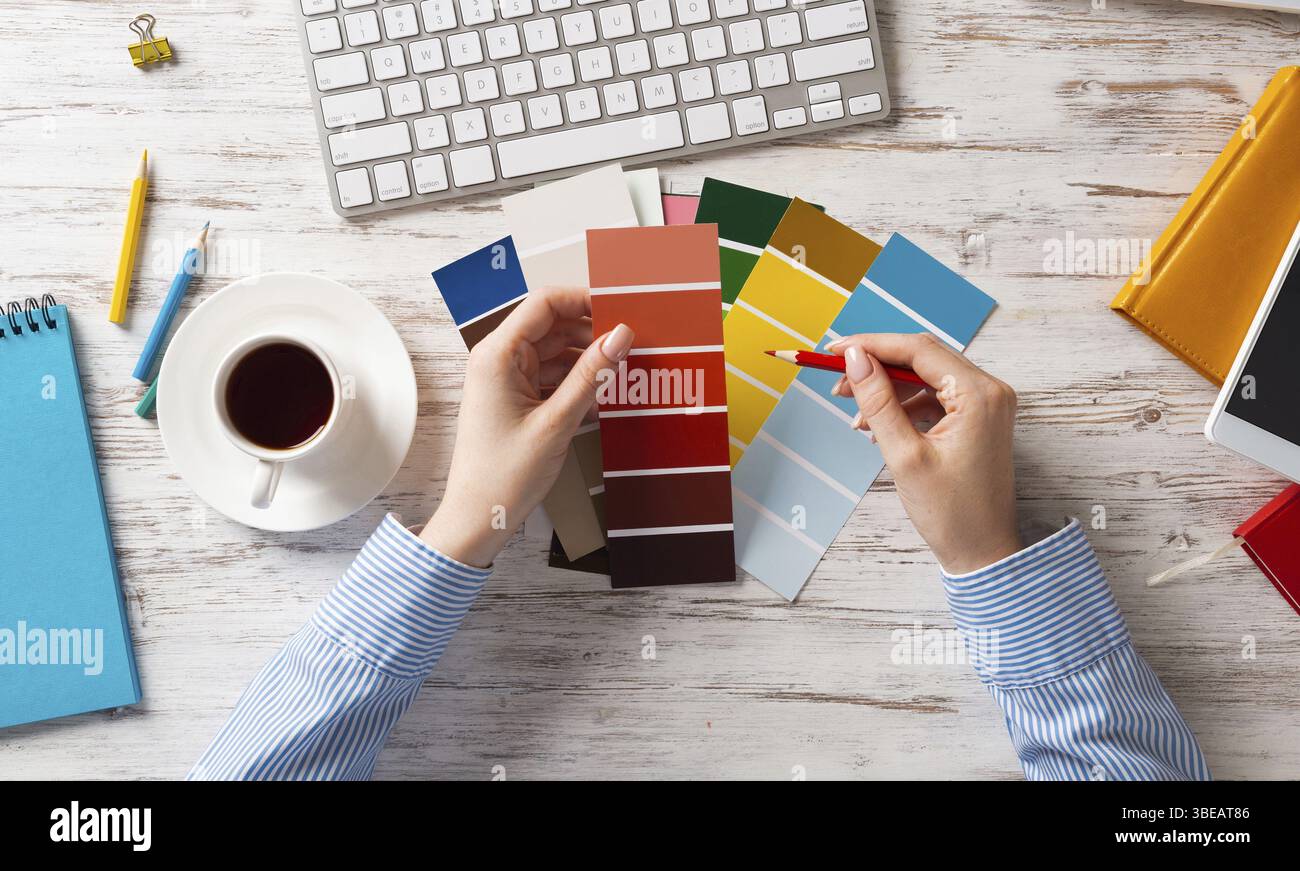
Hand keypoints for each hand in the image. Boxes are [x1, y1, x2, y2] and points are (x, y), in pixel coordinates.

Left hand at [421, 286, 633, 567]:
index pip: (544, 303)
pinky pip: (552, 378)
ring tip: (622, 374)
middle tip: (630, 345)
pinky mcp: (516, 400)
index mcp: (497, 355)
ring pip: (556, 353)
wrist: (478, 518)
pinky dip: (577, 384)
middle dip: (591, 332)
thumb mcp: (557, 422)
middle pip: (552, 326)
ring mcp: (506, 380)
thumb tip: (621, 334)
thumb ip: (591, 375)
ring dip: (588, 361)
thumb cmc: (504, 475)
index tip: (620, 309)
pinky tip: (602, 400)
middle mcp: (498, 360)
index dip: (584, 299)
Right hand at [827, 333, 1021, 574]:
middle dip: (876, 366)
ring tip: (854, 412)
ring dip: (887, 389)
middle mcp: (989, 391)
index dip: (871, 345)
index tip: (833, 351)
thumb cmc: (951, 513)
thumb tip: (855, 360)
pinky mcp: (977, 419)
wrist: (982, 553)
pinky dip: (903, 405)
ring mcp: (986, 404)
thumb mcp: (904, 456)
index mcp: (979, 394)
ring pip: (924, 377)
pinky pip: (933, 397)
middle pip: (922, 358)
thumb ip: (878, 402)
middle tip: (837, 380)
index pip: (917, 349)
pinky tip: (877, 425)